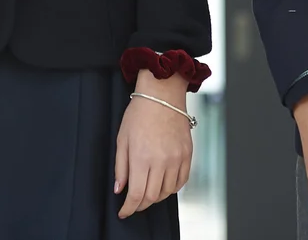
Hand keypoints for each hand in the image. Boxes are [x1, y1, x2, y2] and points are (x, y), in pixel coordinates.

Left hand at [114, 72, 193, 217]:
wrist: (162, 94)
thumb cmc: (139, 114)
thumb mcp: (122, 139)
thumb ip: (120, 167)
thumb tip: (119, 189)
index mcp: (141, 157)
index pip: (136, 194)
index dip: (129, 208)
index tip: (124, 212)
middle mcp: (161, 160)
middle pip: (152, 196)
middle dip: (141, 204)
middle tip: (134, 202)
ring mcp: (176, 158)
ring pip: (167, 192)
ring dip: (156, 196)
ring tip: (148, 190)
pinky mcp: (187, 155)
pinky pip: (181, 181)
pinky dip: (172, 188)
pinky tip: (163, 183)